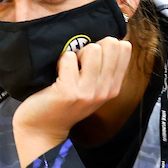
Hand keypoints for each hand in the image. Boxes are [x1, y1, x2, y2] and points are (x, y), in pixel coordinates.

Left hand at [12, 37, 132, 167]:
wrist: (43, 128)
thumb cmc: (65, 104)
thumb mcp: (92, 89)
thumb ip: (104, 69)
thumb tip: (111, 38)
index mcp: (114, 87)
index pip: (124, 48)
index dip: (105, 45)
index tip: (91, 59)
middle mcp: (105, 90)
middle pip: (110, 44)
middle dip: (92, 46)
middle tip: (78, 63)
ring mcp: (88, 92)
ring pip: (93, 49)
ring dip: (76, 53)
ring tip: (67, 69)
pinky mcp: (69, 92)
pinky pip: (68, 57)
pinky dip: (60, 61)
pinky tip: (56, 75)